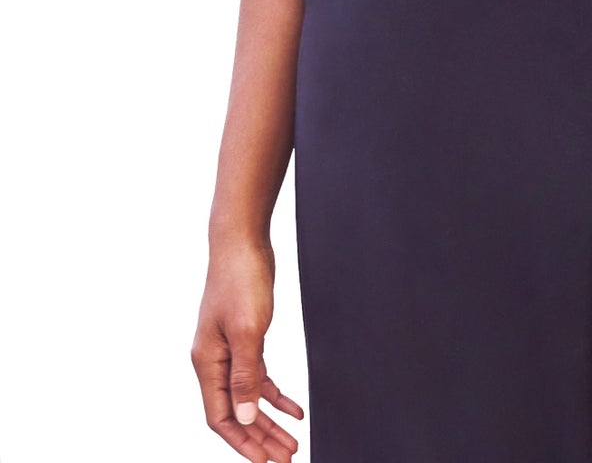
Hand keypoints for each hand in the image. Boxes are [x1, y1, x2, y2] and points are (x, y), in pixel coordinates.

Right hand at [191, 235, 304, 458]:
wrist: (242, 241)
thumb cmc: (240, 279)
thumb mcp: (247, 330)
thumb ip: (245, 375)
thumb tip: (242, 419)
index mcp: (207, 363)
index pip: (220, 418)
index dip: (241, 443)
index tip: (265, 462)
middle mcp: (214, 361)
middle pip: (236, 413)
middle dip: (260, 438)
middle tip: (285, 457)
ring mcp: (229, 349)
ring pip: (248, 398)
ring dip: (268, 420)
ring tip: (292, 441)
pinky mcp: (245, 337)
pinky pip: (257, 376)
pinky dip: (274, 394)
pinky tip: (293, 408)